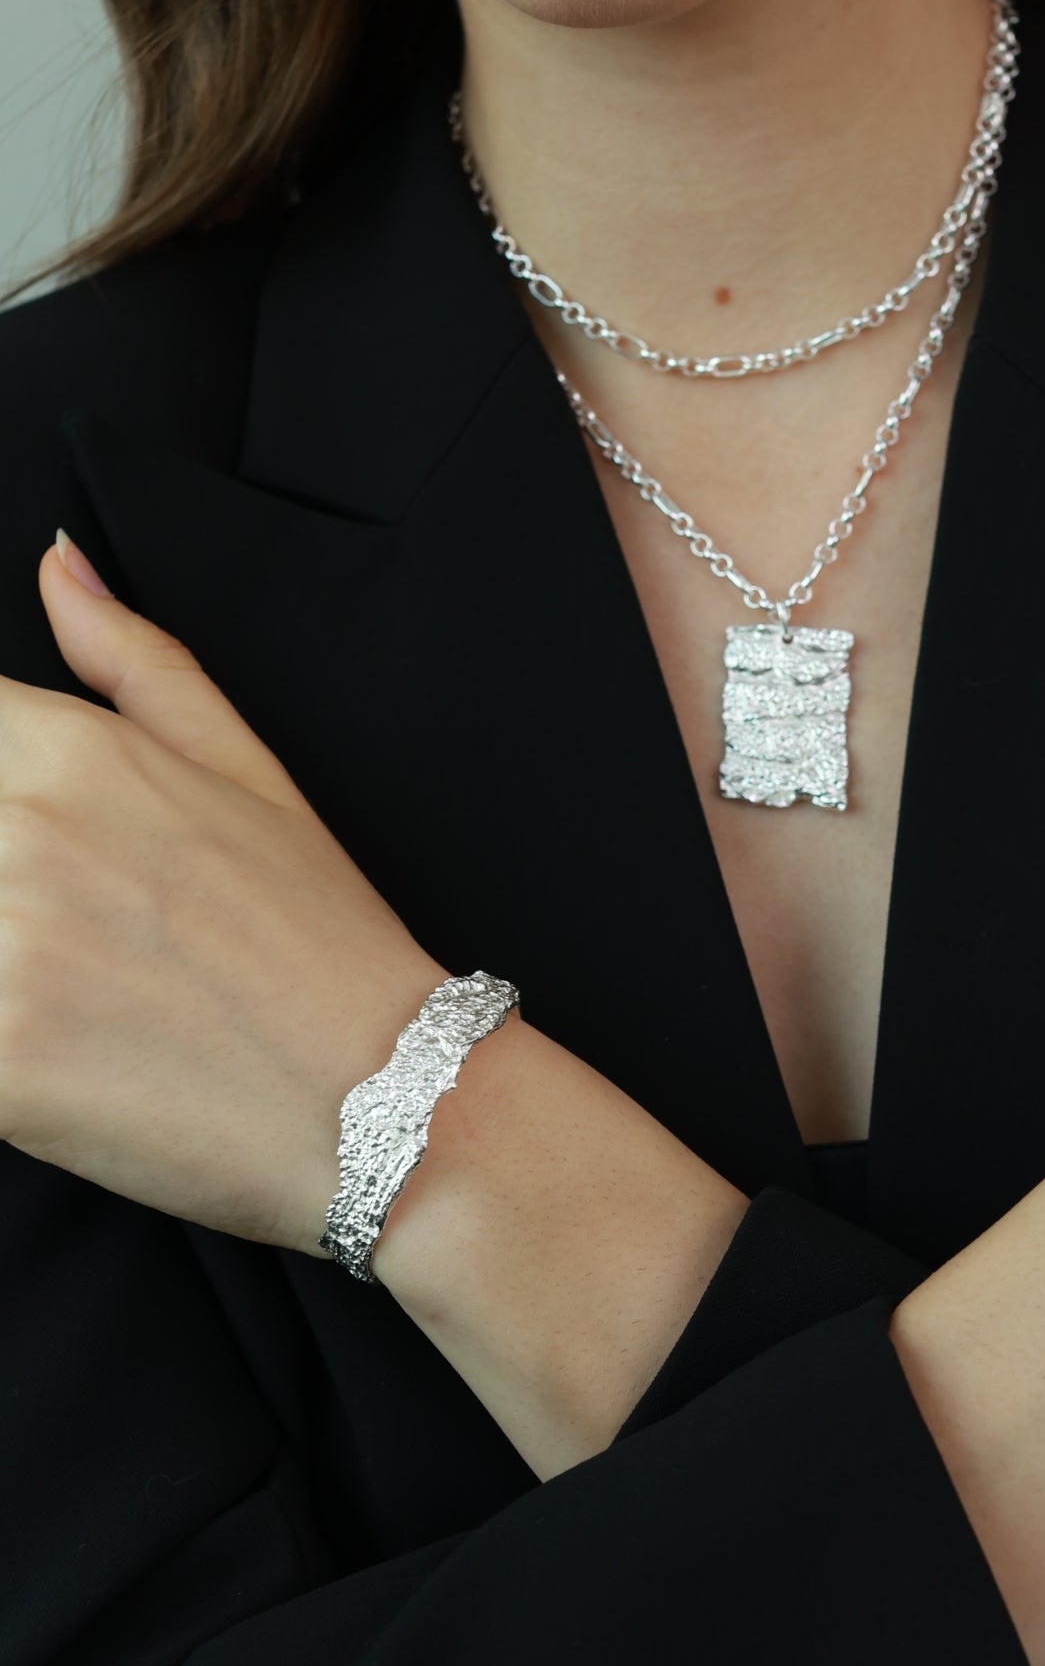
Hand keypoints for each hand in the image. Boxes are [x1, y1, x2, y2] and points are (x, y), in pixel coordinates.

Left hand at [0, 530, 460, 1254]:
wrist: (386, 1098)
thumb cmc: (321, 939)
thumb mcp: (248, 773)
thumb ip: (132, 662)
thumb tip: (57, 566)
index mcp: (70, 754)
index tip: (20, 843)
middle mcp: (23, 834)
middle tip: (41, 923)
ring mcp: (4, 949)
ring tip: (57, 981)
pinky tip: (48, 1052)